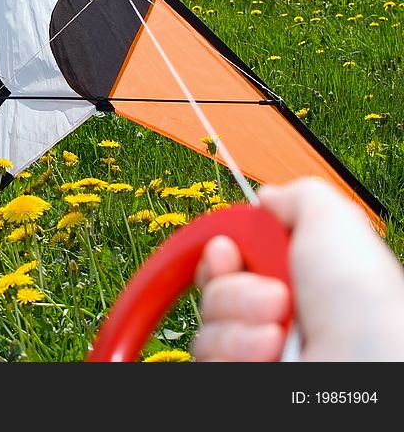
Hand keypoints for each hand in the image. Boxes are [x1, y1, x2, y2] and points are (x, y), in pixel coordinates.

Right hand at [191, 178, 403, 360]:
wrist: (363, 366)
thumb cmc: (362, 306)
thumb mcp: (335, 223)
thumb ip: (298, 196)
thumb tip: (267, 196)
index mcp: (292, 276)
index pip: (227, 261)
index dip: (219, 253)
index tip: (226, 250)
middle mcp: (272, 312)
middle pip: (212, 289)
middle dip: (233, 289)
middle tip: (274, 294)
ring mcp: (255, 348)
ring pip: (206, 325)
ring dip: (238, 321)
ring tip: (278, 329)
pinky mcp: (240, 373)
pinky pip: (206, 356)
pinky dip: (236, 350)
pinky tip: (271, 350)